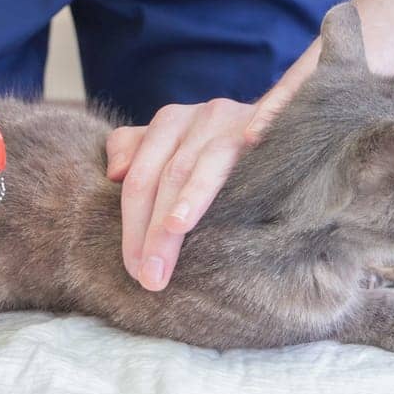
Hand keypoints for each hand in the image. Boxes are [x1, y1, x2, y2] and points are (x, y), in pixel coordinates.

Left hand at [105, 57, 318, 292]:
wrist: (279, 120)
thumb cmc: (213, 148)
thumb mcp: (170, 147)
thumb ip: (136, 152)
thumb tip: (114, 173)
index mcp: (169, 123)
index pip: (140, 177)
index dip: (132, 225)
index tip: (135, 269)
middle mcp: (199, 116)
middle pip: (167, 175)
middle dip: (155, 229)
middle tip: (152, 276)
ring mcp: (234, 118)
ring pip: (205, 162)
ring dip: (190, 197)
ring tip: (175, 230)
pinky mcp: (270, 121)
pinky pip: (264, 121)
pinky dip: (259, 128)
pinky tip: (254, 139)